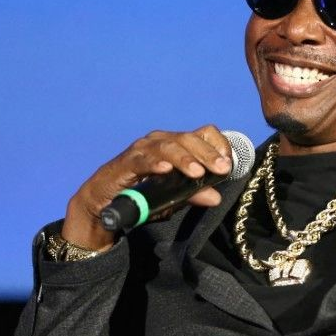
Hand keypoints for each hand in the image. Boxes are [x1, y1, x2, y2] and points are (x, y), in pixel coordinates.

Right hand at [61, 125, 232, 249]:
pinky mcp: (126, 161)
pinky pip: (142, 160)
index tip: (229, 163)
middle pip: (189, 138)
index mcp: (177, 145)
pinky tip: (165, 170)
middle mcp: (161, 141)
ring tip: (198, 173)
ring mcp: (143, 149)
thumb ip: (193, 194)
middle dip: (207, 154)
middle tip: (222, 169)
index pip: (203, 133)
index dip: (218, 144)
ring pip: (168, 146)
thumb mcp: (173, 197)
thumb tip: (216, 197)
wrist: (106, 202)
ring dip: (185, 159)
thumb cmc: (143, 194)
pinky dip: (154, 163)